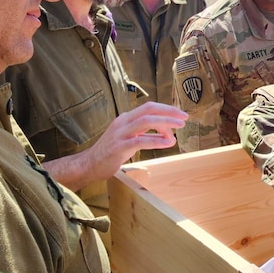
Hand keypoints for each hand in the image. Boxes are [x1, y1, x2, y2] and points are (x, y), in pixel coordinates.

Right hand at [43, 101, 187, 191]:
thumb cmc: (110, 153)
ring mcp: (120, 134)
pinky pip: (141, 140)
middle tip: (184, 117)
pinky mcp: (120, 147)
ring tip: (180, 127)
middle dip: (169, 111)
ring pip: (146, 121)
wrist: (89, 165)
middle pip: (149, 109)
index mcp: (125, 119)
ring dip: (165, 122)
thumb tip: (167, 136)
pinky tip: (168, 143)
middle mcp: (123, 122)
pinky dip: (157, 140)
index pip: (148, 107)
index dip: (166, 109)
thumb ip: (144, 134)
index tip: (179, 114)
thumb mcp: (128, 139)